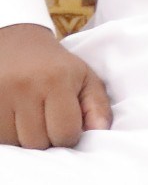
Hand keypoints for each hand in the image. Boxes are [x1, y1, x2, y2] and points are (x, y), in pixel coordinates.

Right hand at [0, 22, 109, 148]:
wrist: (16, 42)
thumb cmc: (56, 66)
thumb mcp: (85, 78)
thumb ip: (98, 106)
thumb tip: (100, 131)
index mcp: (56, 81)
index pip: (65, 133)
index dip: (68, 136)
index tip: (66, 124)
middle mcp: (25, 88)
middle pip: (38, 142)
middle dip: (46, 138)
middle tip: (46, 119)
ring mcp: (0, 95)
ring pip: (15, 142)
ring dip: (24, 137)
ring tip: (29, 116)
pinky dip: (7, 133)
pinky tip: (13, 117)